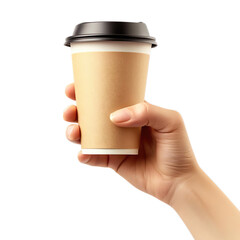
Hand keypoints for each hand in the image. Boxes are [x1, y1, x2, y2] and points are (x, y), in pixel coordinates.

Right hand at [63, 83, 198, 203]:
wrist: (179, 180)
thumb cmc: (178, 149)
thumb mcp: (170, 122)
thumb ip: (146, 112)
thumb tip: (115, 117)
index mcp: (133, 112)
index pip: (109, 97)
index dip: (90, 91)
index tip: (74, 89)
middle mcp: (121, 126)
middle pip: (93, 115)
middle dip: (76, 111)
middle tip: (70, 111)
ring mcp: (116, 144)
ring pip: (89, 135)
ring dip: (75, 132)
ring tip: (74, 132)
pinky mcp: (113, 161)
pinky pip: (94, 157)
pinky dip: (85, 155)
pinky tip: (83, 154)